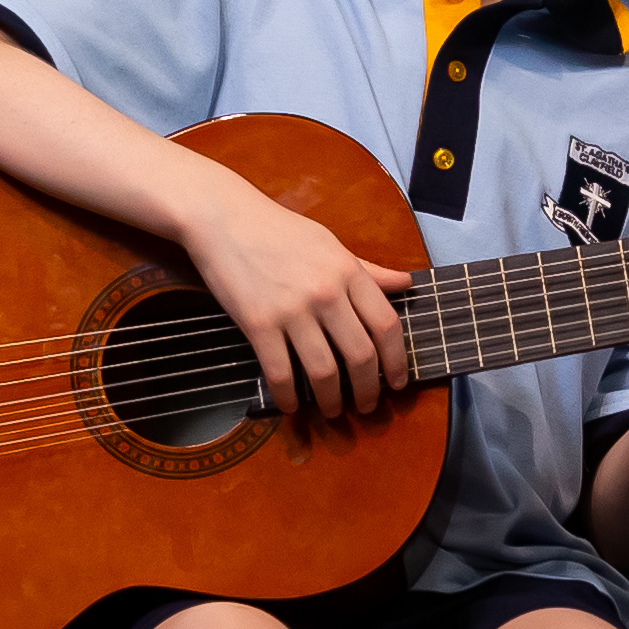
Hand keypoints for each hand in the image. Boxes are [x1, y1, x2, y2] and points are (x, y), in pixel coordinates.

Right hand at [179, 174, 410, 420]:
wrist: (222, 217)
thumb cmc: (278, 229)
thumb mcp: (330, 243)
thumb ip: (368, 270)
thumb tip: (406, 283)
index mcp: (348, 271)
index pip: (387, 325)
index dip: (397, 361)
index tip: (397, 382)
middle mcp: (326, 292)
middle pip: (361, 356)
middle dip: (368, 390)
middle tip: (366, 406)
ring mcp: (292, 310)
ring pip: (324, 372)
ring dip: (332, 401)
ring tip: (333, 411)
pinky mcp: (258, 323)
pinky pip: (281, 373)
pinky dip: (289, 398)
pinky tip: (292, 406)